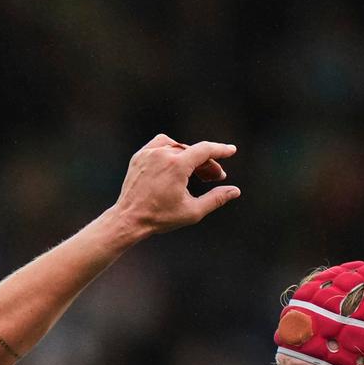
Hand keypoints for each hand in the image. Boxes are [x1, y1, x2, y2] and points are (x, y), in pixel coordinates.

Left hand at [109, 135, 240, 238]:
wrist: (128, 219)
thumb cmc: (160, 218)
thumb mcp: (192, 211)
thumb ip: (216, 199)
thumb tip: (235, 191)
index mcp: (177, 165)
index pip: (205, 150)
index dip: (221, 150)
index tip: (231, 150)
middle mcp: (163, 154)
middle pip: (193, 151)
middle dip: (206, 164)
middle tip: (215, 178)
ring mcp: (149, 153)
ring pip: (178, 147)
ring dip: (190, 157)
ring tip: (196, 173)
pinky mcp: (140, 156)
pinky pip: (161, 145)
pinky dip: (172, 151)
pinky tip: (177, 163)